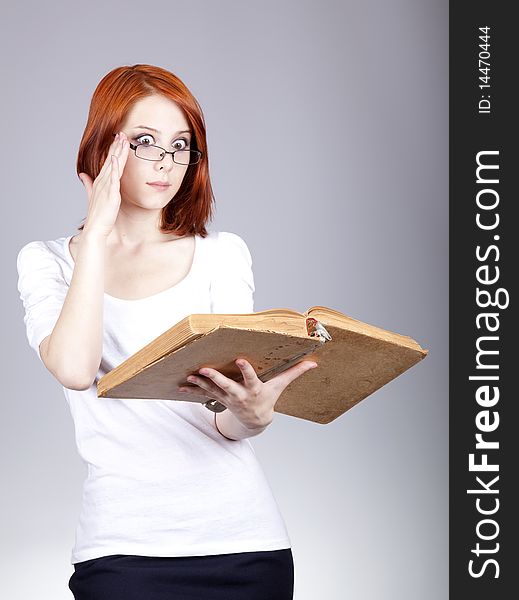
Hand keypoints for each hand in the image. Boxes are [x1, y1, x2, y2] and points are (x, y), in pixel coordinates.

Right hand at [78, 131, 129, 237]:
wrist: (96, 229)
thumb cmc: (98, 215)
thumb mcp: (94, 196)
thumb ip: (89, 184)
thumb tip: (83, 175)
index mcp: (101, 182)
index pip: (109, 163)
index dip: (113, 151)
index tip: (119, 139)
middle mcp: (103, 183)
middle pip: (111, 161)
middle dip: (116, 147)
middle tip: (122, 133)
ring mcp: (106, 188)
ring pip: (113, 166)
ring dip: (117, 153)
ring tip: (122, 140)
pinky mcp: (110, 195)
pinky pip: (113, 179)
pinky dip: (114, 169)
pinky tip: (117, 159)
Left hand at [178, 359, 317, 429]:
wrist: (255, 420)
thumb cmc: (268, 398)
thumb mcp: (281, 386)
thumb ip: (295, 372)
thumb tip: (314, 363)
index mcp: (254, 389)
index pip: (250, 378)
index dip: (245, 370)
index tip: (240, 359)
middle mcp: (239, 394)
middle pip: (226, 385)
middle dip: (215, 378)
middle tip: (205, 370)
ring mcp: (227, 398)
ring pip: (211, 390)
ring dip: (199, 383)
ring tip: (189, 376)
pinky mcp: (219, 399)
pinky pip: (203, 395)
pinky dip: (192, 391)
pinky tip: (180, 387)